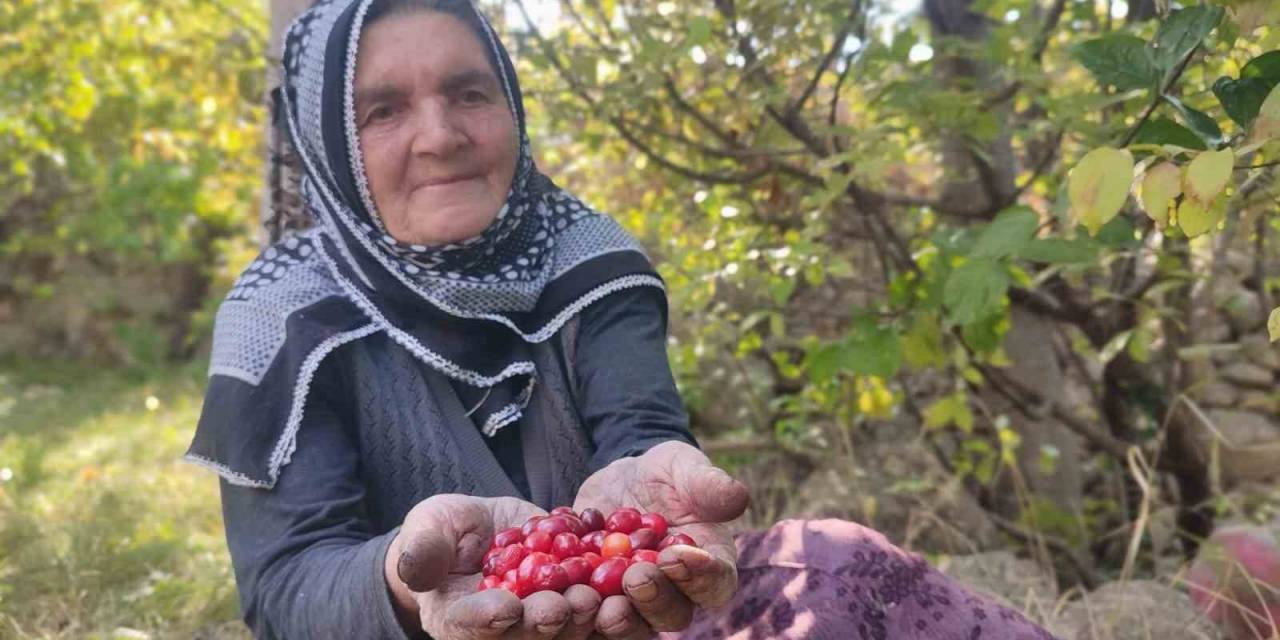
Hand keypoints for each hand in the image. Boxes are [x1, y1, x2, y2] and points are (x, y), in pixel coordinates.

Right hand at [386, 494, 602, 639]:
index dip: (488, 619)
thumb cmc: (445, 532)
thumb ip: (424, 548)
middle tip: (565, 603)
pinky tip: (626, 582)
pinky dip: (612, 601)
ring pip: (565, 629)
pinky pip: (597, 610)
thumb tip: (413, 568)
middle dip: (546, 621)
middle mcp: (502, 630)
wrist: (483, 532)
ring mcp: (541, 621)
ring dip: (584, 617)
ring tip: (598, 597)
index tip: (506, 608)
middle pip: (525, 635)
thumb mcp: (428, 529)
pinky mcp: (574, 603)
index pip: (470, 625)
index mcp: (458, 619)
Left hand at [572, 441, 749, 637]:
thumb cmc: (668, 474)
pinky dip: (573, 603)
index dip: (700, 577)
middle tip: (636, 577)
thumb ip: (708, 484)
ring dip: (615, 616)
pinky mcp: (599, 600)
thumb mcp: (685, 467)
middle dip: (653, 598)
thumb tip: (739, 497)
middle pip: (672, 612)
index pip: (715, 583)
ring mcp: (635, 603)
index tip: (677, 556)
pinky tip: (555, 590)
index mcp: (710, 567)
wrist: (623, 481)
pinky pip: (588, 611)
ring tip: (596, 600)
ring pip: (630, 623)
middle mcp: (676, 594)